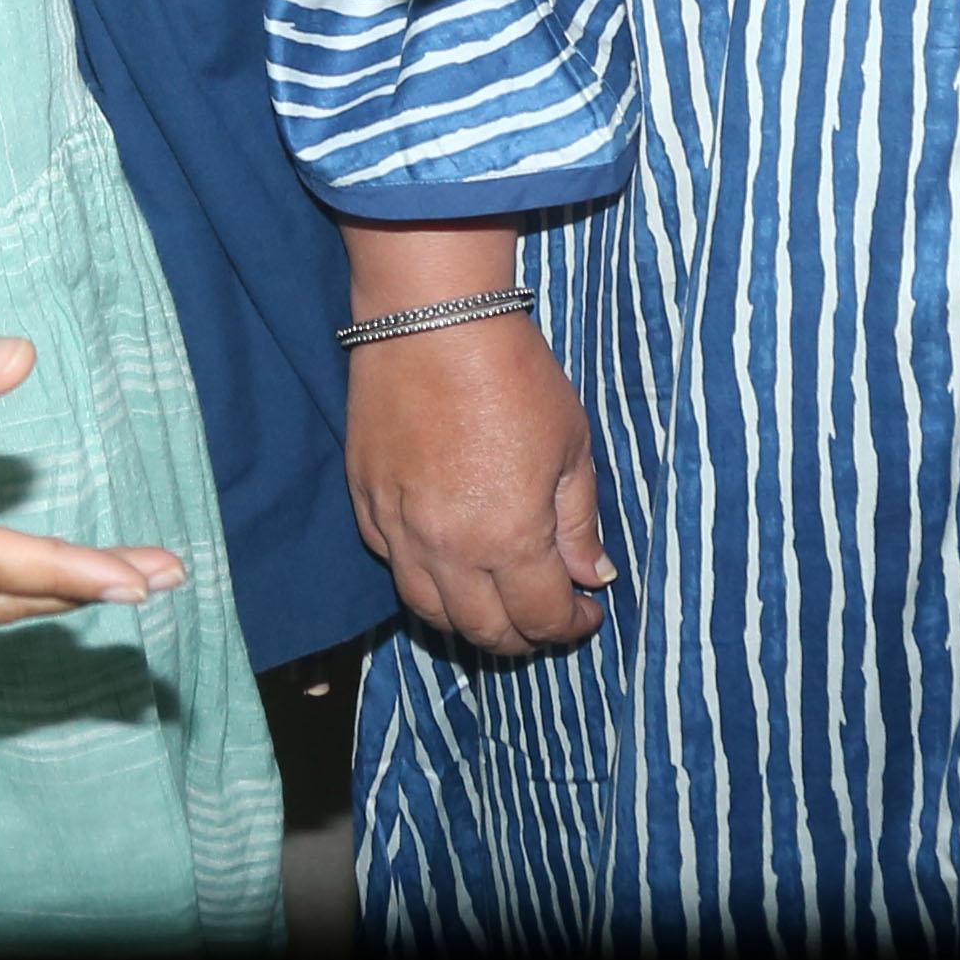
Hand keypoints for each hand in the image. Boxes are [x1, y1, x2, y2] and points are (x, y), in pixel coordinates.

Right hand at [346, 311, 609, 658]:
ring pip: (429, 610)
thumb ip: (579, 522)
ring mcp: (399, 529)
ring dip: (468, 622)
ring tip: (495, 607)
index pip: (541, 617)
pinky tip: (447, 562)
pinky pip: (392, 564)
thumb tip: (592, 575)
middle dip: (522, 638)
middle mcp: (449, 549)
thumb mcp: (571, 446)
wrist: (433, 321)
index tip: (588, 613)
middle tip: (545, 621)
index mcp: (511, 538)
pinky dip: (423, 578)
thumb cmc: (514, 375)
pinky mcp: (366, 502)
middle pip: (484, 631)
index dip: (571, 626)